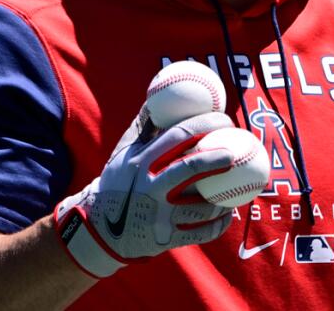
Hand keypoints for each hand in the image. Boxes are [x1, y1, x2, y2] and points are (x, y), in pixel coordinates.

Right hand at [54, 109, 237, 277]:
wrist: (96, 231)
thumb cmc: (117, 184)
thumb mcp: (123, 153)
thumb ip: (144, 126)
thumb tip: (160, 95)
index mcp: (142, 161)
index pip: (179, 135)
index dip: (206, 125)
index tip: (226, 120)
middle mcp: (148, 187)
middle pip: (190, 168)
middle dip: (218, 156)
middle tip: (237, 152)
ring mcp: (156, 215)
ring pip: (201, 205)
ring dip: (224, 198)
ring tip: (238, 189)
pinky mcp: (164, 239)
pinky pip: (200, 232)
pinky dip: (218, 224)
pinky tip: (227, 215)